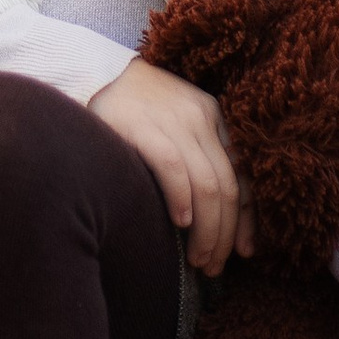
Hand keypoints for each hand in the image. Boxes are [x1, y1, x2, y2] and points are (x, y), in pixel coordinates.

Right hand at [89, 58, 252, 276]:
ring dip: (206, 230)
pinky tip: (180, 224)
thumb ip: (199, 158)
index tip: (244, 251)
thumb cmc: (135, 112)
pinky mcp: (141, 126)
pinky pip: (173, 168)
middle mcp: (199, 115)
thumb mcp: (176, 126)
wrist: (92, 73)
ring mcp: (171, 119)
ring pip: (206, 184)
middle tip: (213, 266)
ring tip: (198, 259)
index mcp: (212, 114)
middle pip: (226, 186)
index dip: (246, 218)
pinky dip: (181, 200)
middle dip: (224, 234)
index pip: (241, 173)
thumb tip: (218, 218)